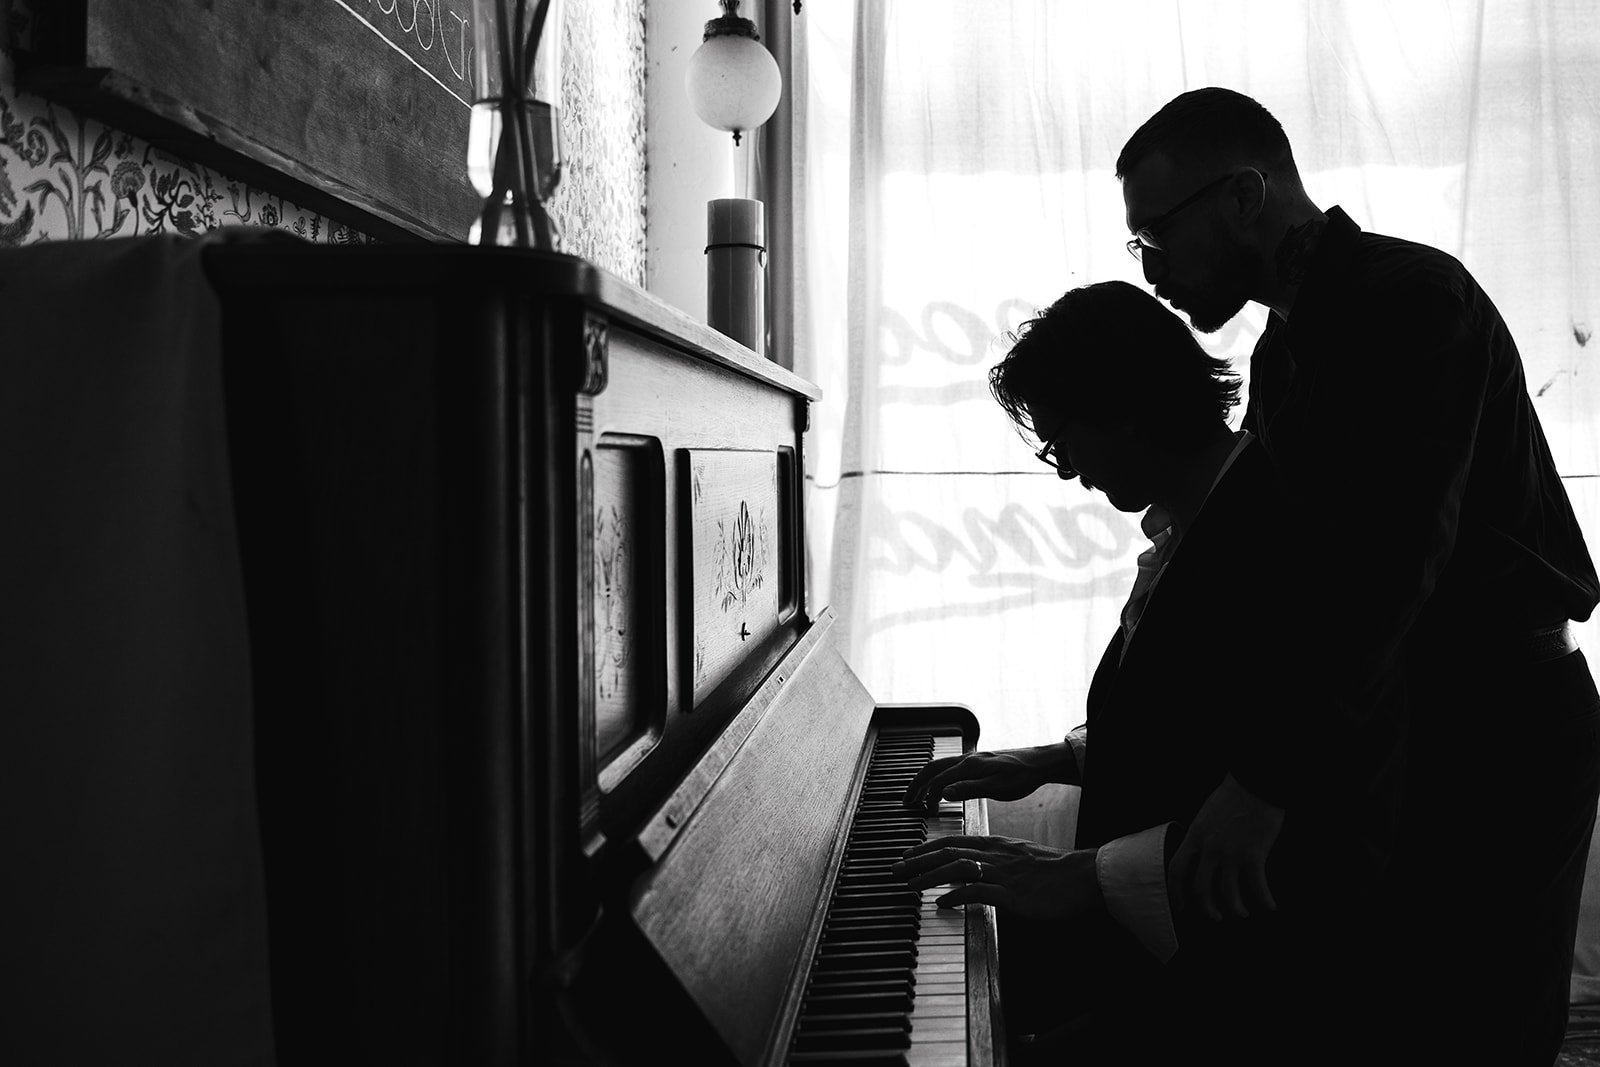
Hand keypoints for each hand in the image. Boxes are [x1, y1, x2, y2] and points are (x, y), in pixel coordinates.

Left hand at [890, 834, 1102, 919]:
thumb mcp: (1019, 858)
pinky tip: (942, 903)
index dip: (926, 848)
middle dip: (917, 860)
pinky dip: (956, 895)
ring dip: (929, 876)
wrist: (1081, 876)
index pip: (953, 841)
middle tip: (896, 869)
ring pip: (956, 868)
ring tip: (910, 886)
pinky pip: (977, 891)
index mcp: (995, 845)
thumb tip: (974, 871)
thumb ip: (995, 861)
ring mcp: (1002, 873)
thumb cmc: (1053, 871)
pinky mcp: (1011, 893)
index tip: (907, 855)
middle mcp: (994, 855)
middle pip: (947, 851)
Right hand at [901, 742, 1077, 807]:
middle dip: (916, 784)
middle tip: (906, 800)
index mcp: (969, 766)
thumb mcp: (997, 787)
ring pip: (939, 766)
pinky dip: (937, 776)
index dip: (927, 797)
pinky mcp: (977, 761)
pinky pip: (948, 766)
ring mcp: (971, 758)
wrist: (1039, 763)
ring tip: (917, 794)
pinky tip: (940, 786)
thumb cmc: (1022, 776)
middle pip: (931, 769)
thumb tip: (943, 794)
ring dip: (925, 779)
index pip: (938, 780)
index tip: (923, 812)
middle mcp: (966, 759)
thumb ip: (969, 789)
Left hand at [1169, 774, 1285, 920]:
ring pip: (1229, 894)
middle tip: (1215, 916)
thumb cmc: (1232, 795)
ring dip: (1236, 908)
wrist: (1256, 783)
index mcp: (1195, 836)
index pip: (1177, 870)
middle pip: (1201, 889)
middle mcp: (1210, 848)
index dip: (1176, 891)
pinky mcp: (1254, 855)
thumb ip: (1201, 836)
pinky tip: (1270, 906)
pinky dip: (1263, 899)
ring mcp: (1232, 853)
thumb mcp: (1205, 814)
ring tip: (1242, 913)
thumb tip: (1200, 854)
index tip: (1182, 904)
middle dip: (1207, 908)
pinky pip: (1257, 886)